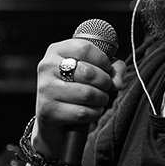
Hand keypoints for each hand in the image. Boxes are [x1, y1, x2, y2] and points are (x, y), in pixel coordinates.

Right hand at [32, 37, 126, 158]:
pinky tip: (91, 111)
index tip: (107, 69)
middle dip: (105, 82)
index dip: (102, 60)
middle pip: (88, 72)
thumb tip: (118, 82)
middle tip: (105, 87)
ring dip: (101, 99)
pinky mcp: (48, 111)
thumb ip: (111, 67)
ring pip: (87, 94)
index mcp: (56, 51)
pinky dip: (94, 113)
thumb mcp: (90, 69)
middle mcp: (47, 67)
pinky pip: (82, 112)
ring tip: (99, 99)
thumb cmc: (74, 86)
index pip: (84, 48)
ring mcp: (46, 89)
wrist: (51, 116)